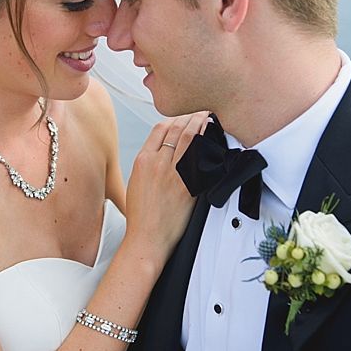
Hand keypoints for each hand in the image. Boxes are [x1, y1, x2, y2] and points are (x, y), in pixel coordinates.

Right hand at [123, 111, 210, 267]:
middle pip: (176, 129)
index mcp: (143, 161)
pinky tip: (214, 138)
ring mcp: (173, 174)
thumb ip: (148, 164)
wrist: (147, 239)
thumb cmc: (141, 216)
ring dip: (201, 124)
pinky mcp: (188, 185)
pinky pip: (200, 158)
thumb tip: (162, 152)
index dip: (175, 119)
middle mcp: (157, 163)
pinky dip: (207, 144)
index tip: (184, 117)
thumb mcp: (136, 182)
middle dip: (191, 116)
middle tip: (202, 110)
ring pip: (189, 138)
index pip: (160, 129)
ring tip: (209, 117)